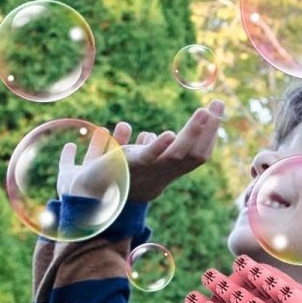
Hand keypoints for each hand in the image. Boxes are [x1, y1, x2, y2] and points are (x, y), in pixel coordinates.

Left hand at [57, 100, 224, 202]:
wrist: (83, 198)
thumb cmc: (105, 181)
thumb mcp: (129, 162)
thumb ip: (140, 150)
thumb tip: (145, 134)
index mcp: (164, 174)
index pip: (197, 156)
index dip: (209, 136)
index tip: (215, 112)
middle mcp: (161, 175)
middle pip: (194, 155)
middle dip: (209, 129)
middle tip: (218, 103)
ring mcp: (147, 173)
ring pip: (177, 156)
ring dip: (192, 133)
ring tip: (204, 112)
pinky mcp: (127, 168)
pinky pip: (148, 159)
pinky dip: (159, 147)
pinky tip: (170, 134)